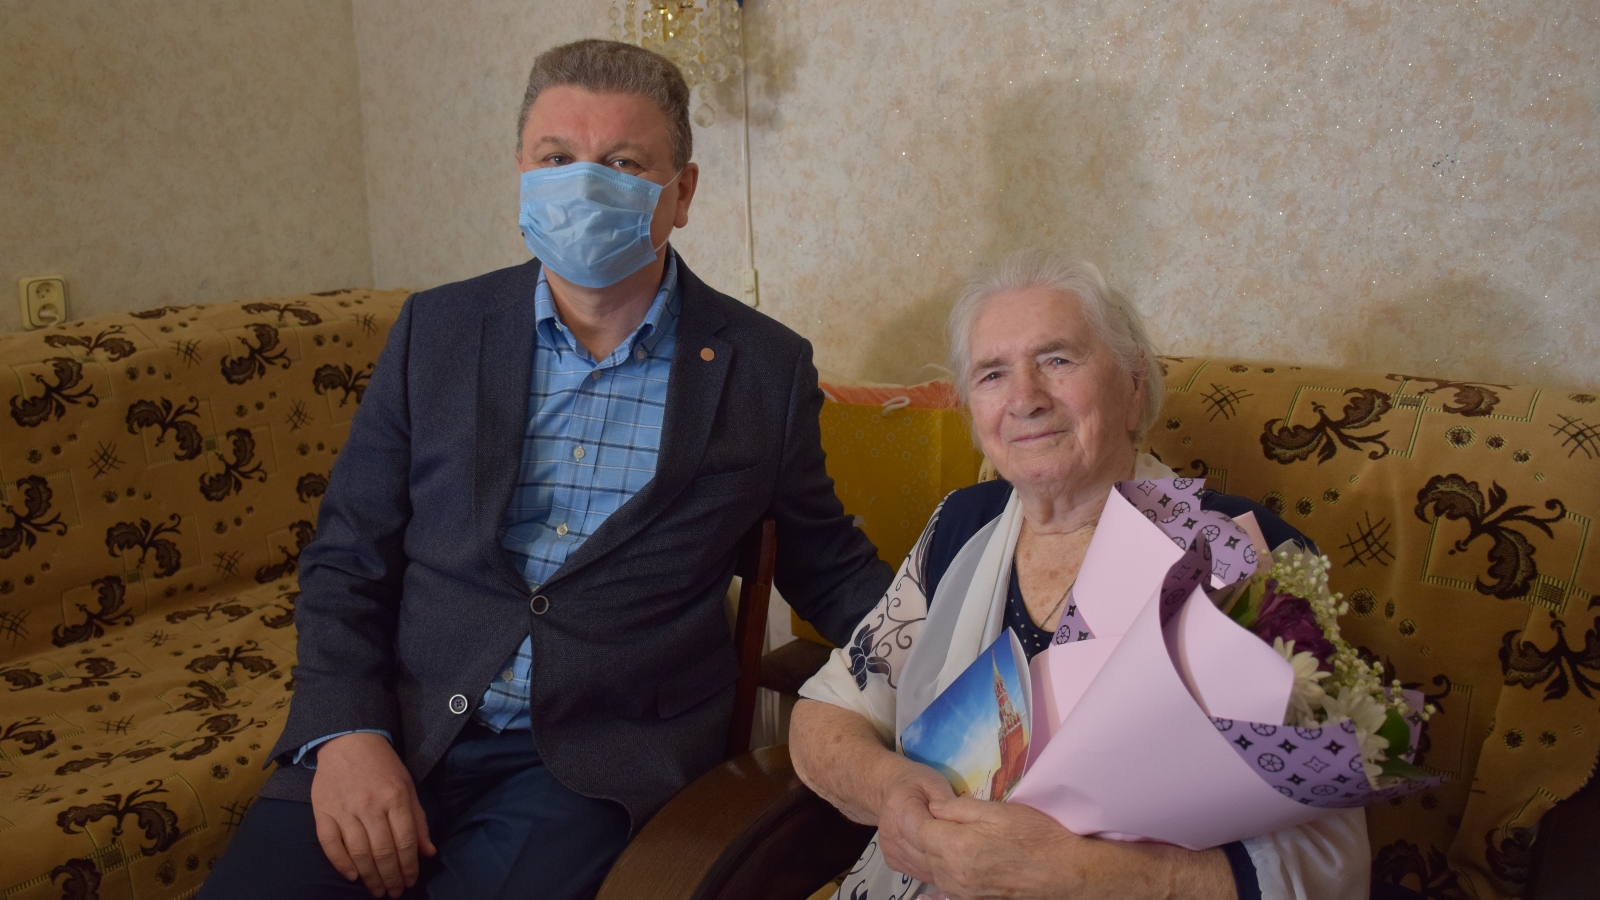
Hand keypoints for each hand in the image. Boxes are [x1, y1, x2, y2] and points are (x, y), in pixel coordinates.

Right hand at [311, 732, 436, 897]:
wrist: (348, 740)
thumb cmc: (383, 765)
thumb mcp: (408, 786)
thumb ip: (418, 819)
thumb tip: (428, 852)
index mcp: (395, 797)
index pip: (405, 841)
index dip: (409, 866)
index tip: (411, 880)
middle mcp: (370, 805)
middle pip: (383, 851)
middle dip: (391, 877)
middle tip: (394, 892)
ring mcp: (344, 809)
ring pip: (359, 852)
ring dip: (370, 876)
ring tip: (377, 890)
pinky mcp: (322, 811)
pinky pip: (330, 844)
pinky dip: (341, 863)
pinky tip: (353, 876)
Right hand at [872, 763, 957, 884]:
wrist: (888, 791)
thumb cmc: (914, 783)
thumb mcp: (933, 782)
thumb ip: (947, 801)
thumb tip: (961, 822)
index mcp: (900, 811)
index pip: (930, 834)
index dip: (952, 836)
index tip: (969, 834)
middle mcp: (891, 836)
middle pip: (929, 856)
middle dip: (952, 854)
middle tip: (970, 847)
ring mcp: (891, 852)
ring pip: (926, 869)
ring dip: (945, 866)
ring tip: (960, 854)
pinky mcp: (893, 863)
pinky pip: (920, 873)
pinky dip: (936, 870)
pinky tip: (945, 858)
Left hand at [913, 798, 1233, 899]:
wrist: (1070, 875)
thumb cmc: (1041, 838)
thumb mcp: (999, 812)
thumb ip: (959, 809)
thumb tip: (931, 804)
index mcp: (956, 849)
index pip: (913, 824)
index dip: (908, 804)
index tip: (911, 789)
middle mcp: (952, 875)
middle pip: (910, 848)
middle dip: (902, 825)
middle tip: (904, 803)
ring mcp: (961, 891)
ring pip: (918, 869)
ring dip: (908, 847)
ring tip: (910, 824)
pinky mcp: (971, 898)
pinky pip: (935, 885)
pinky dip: (924, 871)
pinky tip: (923, 863)